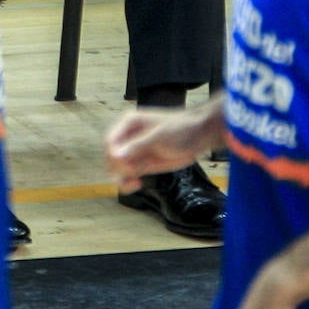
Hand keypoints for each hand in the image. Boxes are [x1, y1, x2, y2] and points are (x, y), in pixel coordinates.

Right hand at [105, 99, 224, 192]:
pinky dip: (127, 182)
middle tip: (134, 173)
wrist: (198, 135)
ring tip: (134, 183)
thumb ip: (137, 146)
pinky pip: (127, 175)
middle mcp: (128, 137)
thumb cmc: (180, 128)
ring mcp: (134, 151)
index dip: (113, 155)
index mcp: (128, 123)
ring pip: (117, 168)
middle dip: (118, 167)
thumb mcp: (159, 136)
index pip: (110, 141)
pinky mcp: (142, 164)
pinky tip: (136, 184)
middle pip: (111, 156)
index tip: (125, 166)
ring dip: (121, 178)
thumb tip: (116, 156)